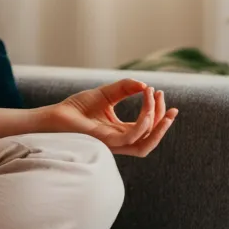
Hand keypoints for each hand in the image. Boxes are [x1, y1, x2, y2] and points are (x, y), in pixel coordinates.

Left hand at [42, 79, 177, 156]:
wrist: (57, 114)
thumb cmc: (78, 107)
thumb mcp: (106, 93)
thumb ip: (125, 88)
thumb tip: (144, 85)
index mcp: (122, 132)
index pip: (147, 128)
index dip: (158, 113)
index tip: (159, 92)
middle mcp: (120, 140)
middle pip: (150, 138)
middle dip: (164, 123)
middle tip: (170, 106)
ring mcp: (114, 143)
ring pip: (145, 143)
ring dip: (157, 125)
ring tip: (161, 106)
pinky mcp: (106, 141)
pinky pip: (131, 138)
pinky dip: (143, 124)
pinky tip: (146, 109)